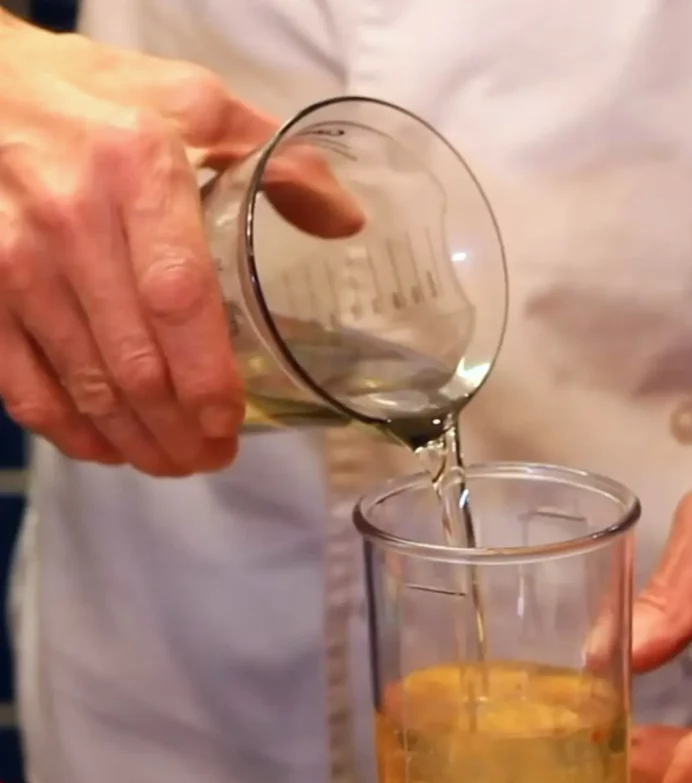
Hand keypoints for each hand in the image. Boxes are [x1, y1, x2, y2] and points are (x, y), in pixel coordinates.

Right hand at [0, 22, 360, 475]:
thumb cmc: (103, 99)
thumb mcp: (198, 104)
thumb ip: (279, 161)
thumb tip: (346, 222)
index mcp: (138, 168)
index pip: (179, 298)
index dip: (208, 376)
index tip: (231, 420)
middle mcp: (71, 218)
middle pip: (134, 362)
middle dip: (181, 429)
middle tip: (214, 456)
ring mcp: (14, 259)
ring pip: (84, 386)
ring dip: (136, 442)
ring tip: (176, 461)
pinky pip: (22, 386)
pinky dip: (70, 431)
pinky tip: (108, 448)